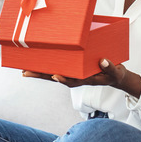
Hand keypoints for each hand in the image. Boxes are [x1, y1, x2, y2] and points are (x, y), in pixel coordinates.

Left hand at [23, 59, 140, 96]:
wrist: (114, 76)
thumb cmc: (113, 74)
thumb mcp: (115, 72)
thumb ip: (110, 67)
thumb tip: (103, 61)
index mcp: (85, 79)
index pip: (72, 80)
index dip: (64, 79)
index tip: (55, 76)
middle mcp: (76, 77)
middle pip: (56, 77)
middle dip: (41, 75)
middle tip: (25, 73)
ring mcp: (73, 74)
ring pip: (53, 73)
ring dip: (40, 72)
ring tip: (25, 70)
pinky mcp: (72, 70)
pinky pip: (57, 68)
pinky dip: (47, 67)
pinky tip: (37, 64)